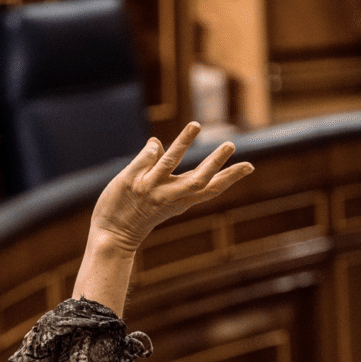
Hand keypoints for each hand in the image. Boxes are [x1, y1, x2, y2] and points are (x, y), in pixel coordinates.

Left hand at [90, 122, 253, 253]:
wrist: (111, 236)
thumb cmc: (136, 216)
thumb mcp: (157, 197)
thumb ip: (161, 171)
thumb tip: (158, 144)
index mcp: (180, 201)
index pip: (210, 189)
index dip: (230, 178)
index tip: (249, 166)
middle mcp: (169, 195)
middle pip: (198, 180)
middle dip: (215, 163)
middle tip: (231, 144)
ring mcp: (150, 188)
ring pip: (170, 163)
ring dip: (184, 143)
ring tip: (196, 124)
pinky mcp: (132, 182)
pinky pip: (145, 158)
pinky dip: (152, 149)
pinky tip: (155, 143)